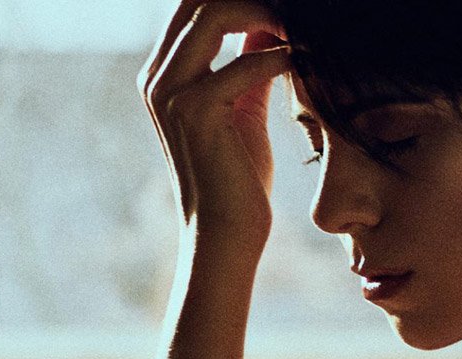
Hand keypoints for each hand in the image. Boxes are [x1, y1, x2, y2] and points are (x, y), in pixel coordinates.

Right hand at [140, 1, 290, 251]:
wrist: (225, 233)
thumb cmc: (237, 176)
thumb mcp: (244, 106)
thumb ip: (250, 61)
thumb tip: (269, 22)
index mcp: (164, 74)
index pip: (196, 5)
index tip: (283, 7)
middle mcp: (158, 77)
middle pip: (201, 0)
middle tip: (294, 10)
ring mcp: (170, 92)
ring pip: (215, 15)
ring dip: (265, 13)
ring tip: (300, 26)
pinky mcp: (195, 112)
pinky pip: (242, 64)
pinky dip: (279, 57)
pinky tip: (303, 61)